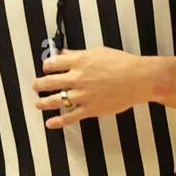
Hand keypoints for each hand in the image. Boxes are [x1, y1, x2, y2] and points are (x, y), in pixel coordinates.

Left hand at [33, 47, 159, 129]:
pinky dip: (58, 122)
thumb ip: (77, 54)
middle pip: (49, 82)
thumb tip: (62, 53)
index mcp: (79, 62)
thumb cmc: (122, 63)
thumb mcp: (98, 52)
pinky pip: (70, 117)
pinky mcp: (90, 109)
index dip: (46, 66)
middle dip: (39, 84)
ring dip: (43, 102)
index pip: (53, 63)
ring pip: (55, 100)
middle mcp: (77, 78)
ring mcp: (83, 95)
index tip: (46, 68)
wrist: (140, 79)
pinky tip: (50, 123)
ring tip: (37, 103)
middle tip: (36, 85)